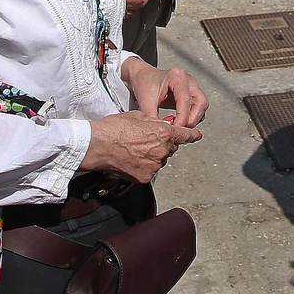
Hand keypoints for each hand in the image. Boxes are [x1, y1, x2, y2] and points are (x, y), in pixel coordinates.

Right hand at [83, 111, 200, 183]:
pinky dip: (144, 167)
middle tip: (144, 141)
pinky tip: (131, 160)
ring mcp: (154, 165)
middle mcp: (162, 150)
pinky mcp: (145, 177)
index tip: (197, 136)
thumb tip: (163, 125)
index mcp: (162, 133)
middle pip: (170, 148)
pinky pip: (150, 171)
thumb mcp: (138, 116)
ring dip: (152, 156)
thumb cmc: (113, 128)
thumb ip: (155, 122)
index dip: (191, 135)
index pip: (183, 135)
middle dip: (162, 144)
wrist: (96, 145)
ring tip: (133, 150)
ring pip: (160, 160)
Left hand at [124, 59, 207, 126]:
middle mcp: (188, 81)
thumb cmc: (145, 83)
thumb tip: (161, 132)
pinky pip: (198, 110)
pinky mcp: (192, 95)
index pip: (185, 99)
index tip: (176, 128)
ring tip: (178, 126)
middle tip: (179, 129)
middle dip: (191, 119)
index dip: (182, 116)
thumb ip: (153, 117)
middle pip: (200, 103)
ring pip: (202, 107)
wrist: (143, 78)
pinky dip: (191, 118)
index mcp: (177, 77)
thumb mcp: (146, 101)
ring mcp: (192, 87)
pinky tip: (179, 122)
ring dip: (192, 120)